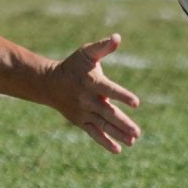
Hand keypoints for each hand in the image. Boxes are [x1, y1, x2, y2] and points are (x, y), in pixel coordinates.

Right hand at [48, 34, 141, 152]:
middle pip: (107, 112)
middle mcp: (87, 99)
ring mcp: (83, 112)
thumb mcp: (86, 53)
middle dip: (122, 123)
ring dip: (117, 134)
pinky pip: (94, 133)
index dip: (122, 95)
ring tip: (133, 140)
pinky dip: (105, 142)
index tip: (136, 102)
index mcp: (91, 82)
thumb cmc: (73, 66)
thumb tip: (117, 37)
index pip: (108, 89)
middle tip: (137, 132)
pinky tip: (118, 150)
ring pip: (102, 125)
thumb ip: (103, 46)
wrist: (49, 84)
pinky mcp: (81, 121)